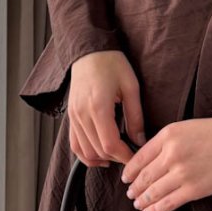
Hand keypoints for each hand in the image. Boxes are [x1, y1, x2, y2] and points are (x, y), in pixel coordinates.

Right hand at [67, 50, 145, 168]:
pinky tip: (100, 156)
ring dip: (101, 158)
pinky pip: (75, 144)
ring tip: (118, 157)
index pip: (110, 144)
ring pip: (85, 151)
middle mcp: (82, 114)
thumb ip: (135, 117)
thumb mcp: (131, 87)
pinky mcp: (71, 117)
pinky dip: (86, 155)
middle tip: (132, 155)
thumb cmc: (112, 64)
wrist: (90, 51)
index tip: (136, 157)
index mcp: (98, 107)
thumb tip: (140, 140)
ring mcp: (73, 117)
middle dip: (116, 158)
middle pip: (98, 150)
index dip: (124, 156)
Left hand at [121, 117, 211, 210]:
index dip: (130, 171)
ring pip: (153, 192)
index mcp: (167, 137)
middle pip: (144, 177)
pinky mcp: (193, 190)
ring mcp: (181, 174)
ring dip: (142, 200)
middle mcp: (171, 155)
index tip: (126, 178)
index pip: (139, 157)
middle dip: (134, 188)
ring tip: (138, 204)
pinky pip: (168, 203)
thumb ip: (163, 141)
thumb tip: (146, 158)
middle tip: (130, 193)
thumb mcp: (183, 127)